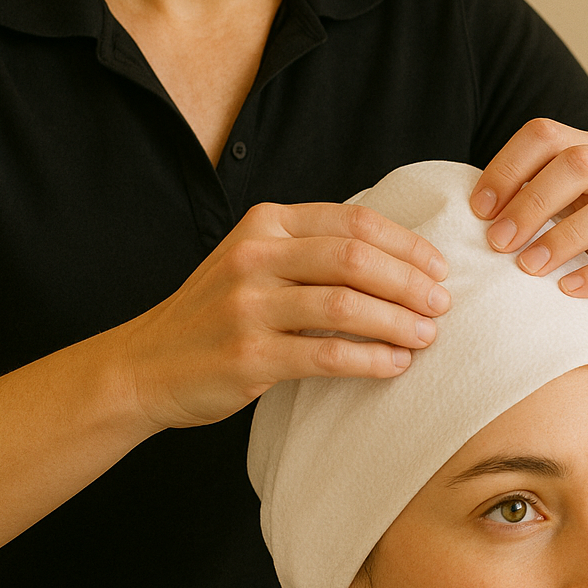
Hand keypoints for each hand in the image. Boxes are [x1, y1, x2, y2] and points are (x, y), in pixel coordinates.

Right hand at [124, 201, 449, 428]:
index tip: (438, 268)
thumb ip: (309, 250)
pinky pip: (326, 355)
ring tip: (426, 336)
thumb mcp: (254, 261)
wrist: (146, 363)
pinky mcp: (248, 355)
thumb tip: (397, 260)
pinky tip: (394, 364)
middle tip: (441, 304)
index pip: (353, 222)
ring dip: (397, 321)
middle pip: (355, 259)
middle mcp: (255, 256)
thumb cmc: (216, 313)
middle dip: (409, 282)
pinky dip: (370, 359)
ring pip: (345, 305)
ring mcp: (248, 306)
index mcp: (264, 223)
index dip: (406, 245)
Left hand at [469, 119, 587, 325]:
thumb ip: (524, 201)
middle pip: (579, 164)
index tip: (478, 210)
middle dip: (532, 202)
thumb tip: (468, 210)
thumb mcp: (558, 213)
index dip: (507, 167)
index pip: (546, 135)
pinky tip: (566, 289)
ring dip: (562, 238)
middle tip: (498, 241)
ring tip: (527, 267)